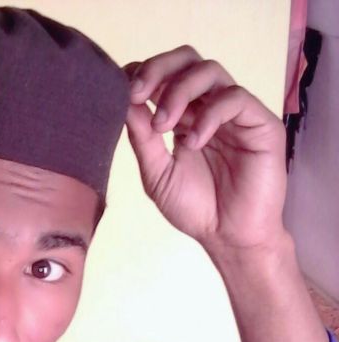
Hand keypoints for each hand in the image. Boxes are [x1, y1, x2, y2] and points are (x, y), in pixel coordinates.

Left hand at [124, 46, 287, 252]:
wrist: (229, 238)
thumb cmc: (196, 209)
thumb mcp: (157, 174)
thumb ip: (142, 138)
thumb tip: (124, 101)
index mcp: (184, 117)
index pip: (165, 76)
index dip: (143, 75)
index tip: (123, 91)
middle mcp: (209, 108)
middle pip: (187, 61)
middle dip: (158, 70)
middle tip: (137, 93)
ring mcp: (235, 113)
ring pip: (209, 71)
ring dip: (179, 91)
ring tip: (163, 126)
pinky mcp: (259, 123)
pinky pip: (234, 98)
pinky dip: (209, 115)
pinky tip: (193, 143)